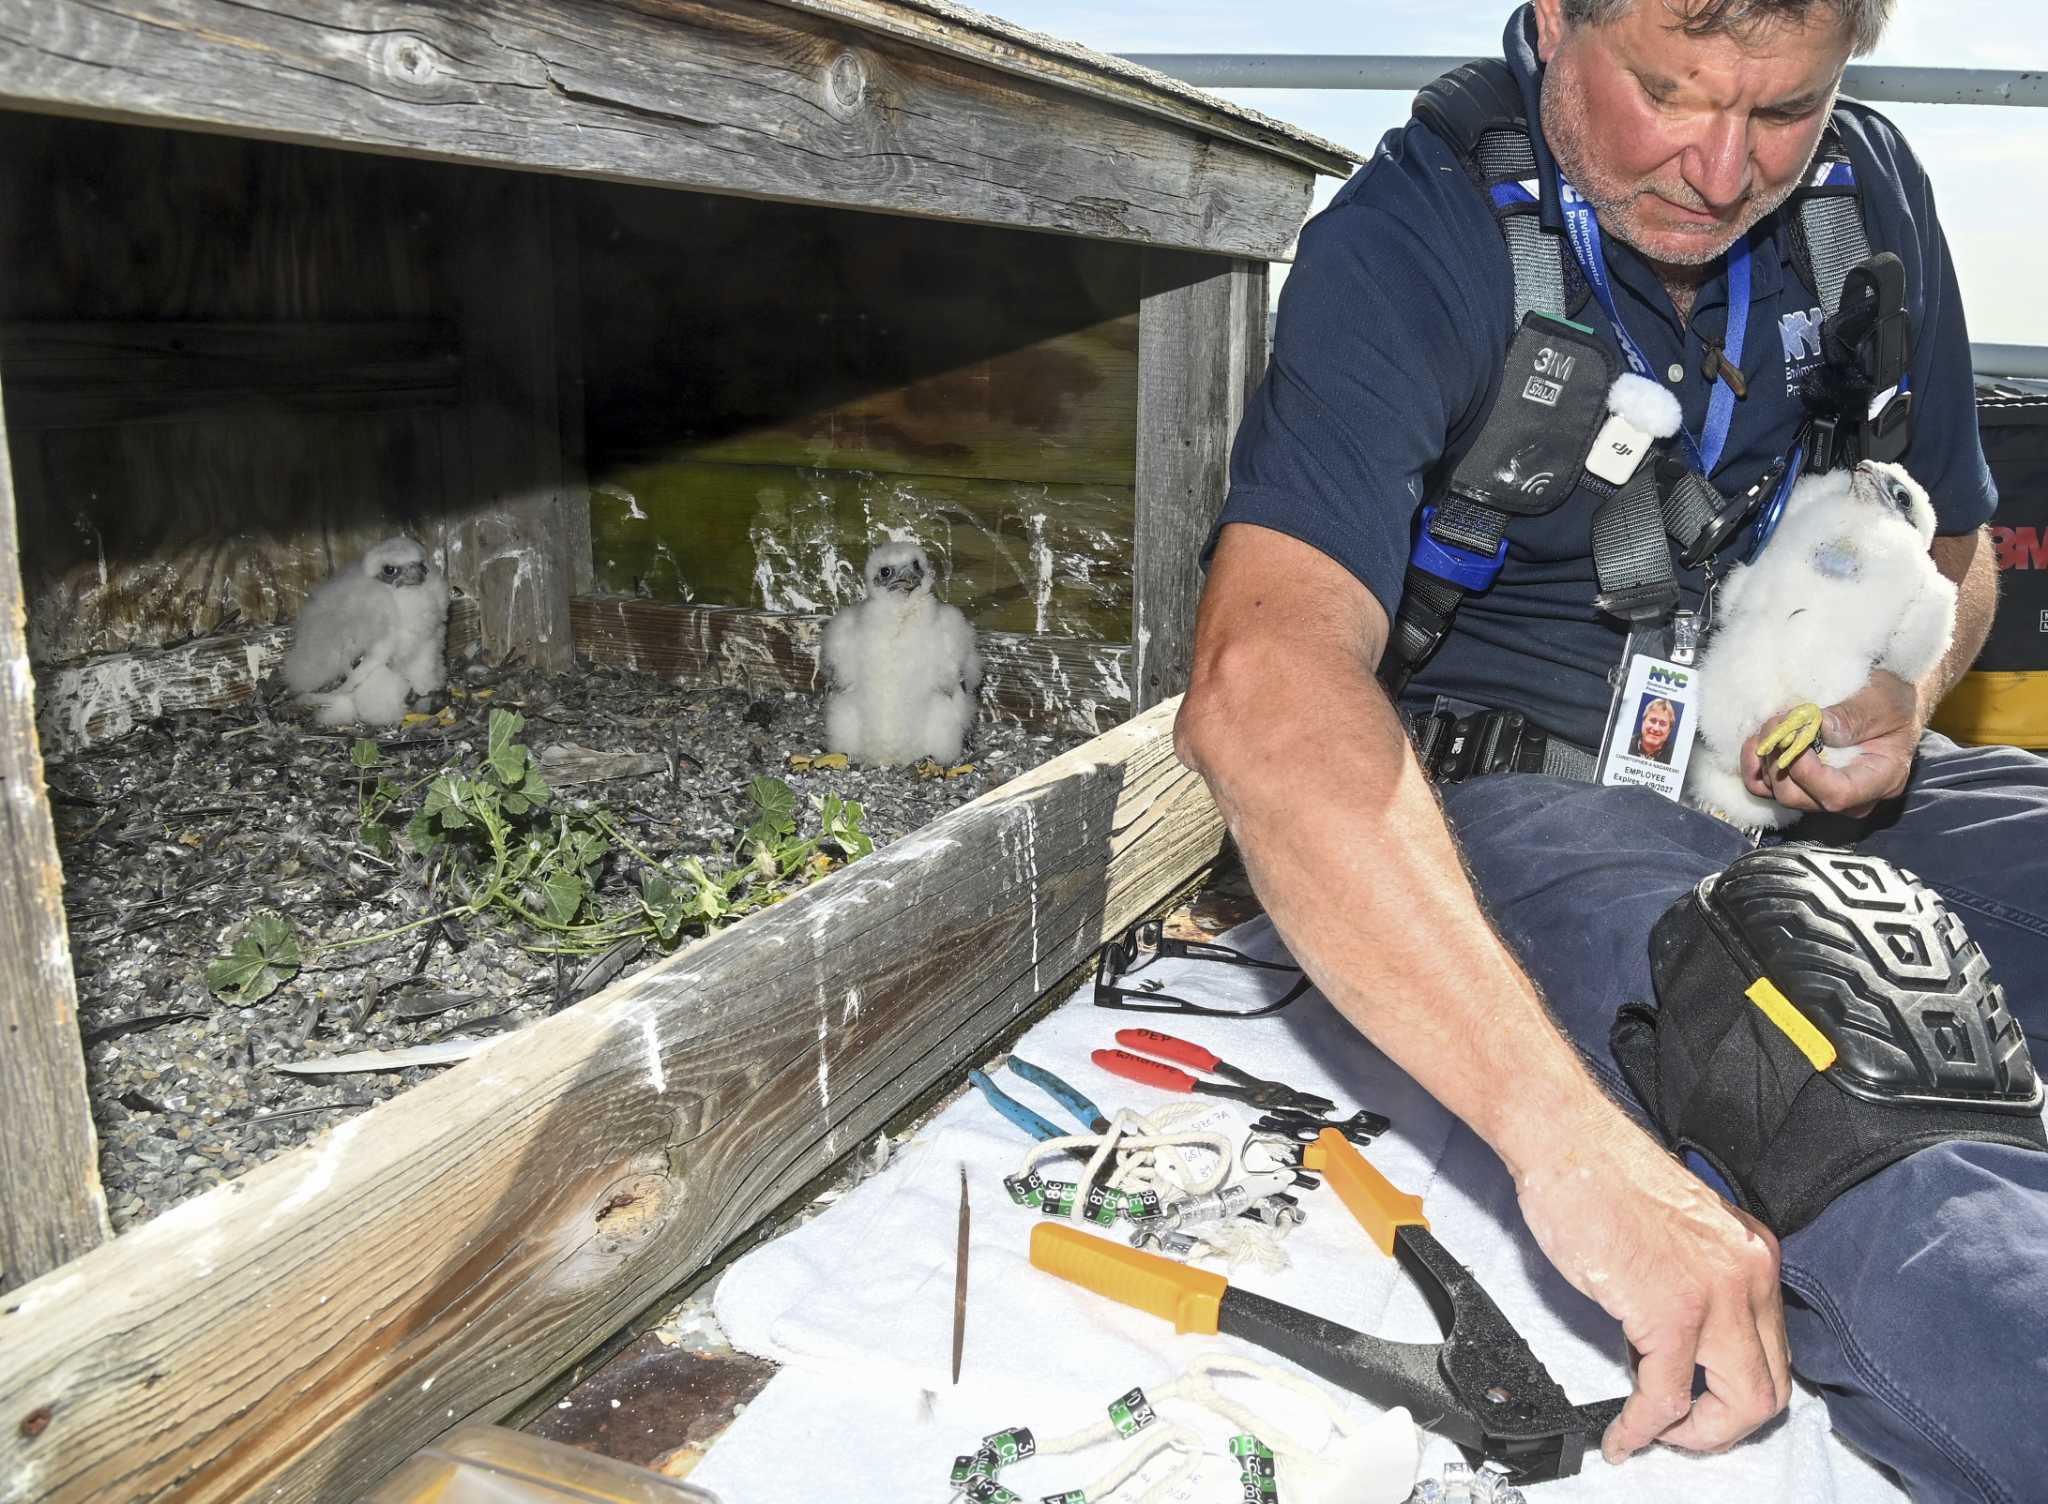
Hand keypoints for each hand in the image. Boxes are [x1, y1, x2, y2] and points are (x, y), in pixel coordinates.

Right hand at [1514, 1120, 1789, 1461]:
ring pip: (1740, 1405)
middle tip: (1683, 1431)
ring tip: (1657, 1436)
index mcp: (1751, 1253)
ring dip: (1696, 1437)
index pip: (1771, 1349)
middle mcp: (1749, 1273)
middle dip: (1725, 1425)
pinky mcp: (1670, 1311)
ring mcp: (1716, 1294)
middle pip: (1769, 1387)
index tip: (1701, 1404)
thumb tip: (1674, 1344)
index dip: (1735, 1389)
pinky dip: (1644, 1427)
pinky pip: (1666, 1396)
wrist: (1565, 1139)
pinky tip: (1623, 1433)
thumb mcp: (1675, 1235)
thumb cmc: (1600, 1174)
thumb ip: (1693, 1283)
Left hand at [1741, 670, 1919, 817]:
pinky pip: (1766, 787)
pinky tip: (1758, 740)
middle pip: (1798, 797)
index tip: (1794, 736)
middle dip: (1778, 760)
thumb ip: (1852, 716)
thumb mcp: (1881, 700)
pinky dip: (1754, 766)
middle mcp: (1851, 798)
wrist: (1890, 702)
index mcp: (1880, 780)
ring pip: (1778, 792)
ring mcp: (1823, 794)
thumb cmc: (1893, 700)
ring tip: (1771, 725)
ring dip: (1765, 760)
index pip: (1836, 795)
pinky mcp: (1802, 784)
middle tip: (1776, 722)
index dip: (1806, 771)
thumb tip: (1816, 728)